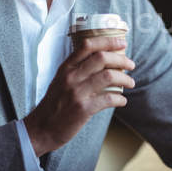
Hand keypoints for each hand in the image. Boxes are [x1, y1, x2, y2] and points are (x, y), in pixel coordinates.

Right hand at [23, 35, 134, 155]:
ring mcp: (77, 92)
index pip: (88, 45)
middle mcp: (71, 77)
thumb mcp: (60, 80)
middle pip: (102, 58)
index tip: (122, 43)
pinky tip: (122, 101)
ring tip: (131, 83)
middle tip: (131, 65)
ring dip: (125, 79)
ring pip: (109, 76)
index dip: (108, 41)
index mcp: (66, 67)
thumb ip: (77, 69)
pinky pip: (108, 98)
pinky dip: (120, 99)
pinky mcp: (83, 109)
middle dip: (122, 60)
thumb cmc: (54, 104)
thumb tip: (103, 60)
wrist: (40, 129)